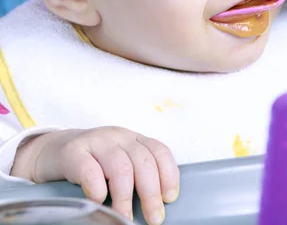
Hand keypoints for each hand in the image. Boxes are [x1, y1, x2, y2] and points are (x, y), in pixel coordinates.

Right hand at [11, 127, 178, 223]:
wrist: (50, 152)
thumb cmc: (90, 165)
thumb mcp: (116, 165)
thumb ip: (135, 177)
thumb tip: (154, 209)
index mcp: (133, 139)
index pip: (159, 151)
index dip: (168, 175)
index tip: (169, 199)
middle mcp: (118, 136)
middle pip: (143, 161)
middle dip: (151, 193)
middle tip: (153, 219)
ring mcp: (96, 141)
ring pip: (120, 166)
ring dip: (125, 197)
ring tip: (124, 218)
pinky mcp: (73, 151)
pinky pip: (89, 169)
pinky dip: (97, 188)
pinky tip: (99, 201)